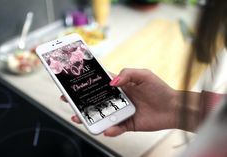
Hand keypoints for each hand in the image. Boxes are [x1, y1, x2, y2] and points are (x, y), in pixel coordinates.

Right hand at [60, 68, 178, 135]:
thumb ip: (127, 74)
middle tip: (68, 101)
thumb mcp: (143, 75)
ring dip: (90, 117)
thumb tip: (112, 82)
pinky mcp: (128, 124)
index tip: (74, 83)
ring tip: (79, 117)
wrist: (173, 108)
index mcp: (121, 86)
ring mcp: (122, 112)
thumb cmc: (159, 89)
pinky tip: (107, 129)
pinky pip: (116, 128)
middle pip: (96, 100)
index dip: (87, 83)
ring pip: (102, 115)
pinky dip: (111, 130)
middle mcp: (119, 99)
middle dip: (81, 101)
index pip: (100, 84)